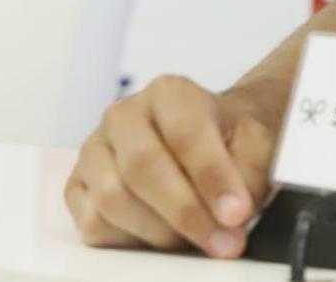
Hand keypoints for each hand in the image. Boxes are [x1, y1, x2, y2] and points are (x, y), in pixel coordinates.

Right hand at [65, 76, 276, 256]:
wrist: (212, 140)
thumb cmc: (232, 141)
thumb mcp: (257, 145)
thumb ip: (248, 174)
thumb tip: (232, 214)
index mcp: (169, 93)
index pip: (186, 134)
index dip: (212, 177)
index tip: (237, 213)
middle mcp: (124, 116)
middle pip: (142, 168)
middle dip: (186, 213)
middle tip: (224, 242)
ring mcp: (94, 151)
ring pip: (113, 200)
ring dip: (160, 231)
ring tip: (198, 237)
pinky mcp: (78, 187)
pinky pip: (93, 224)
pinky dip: (130, 240)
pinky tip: (163, 235)